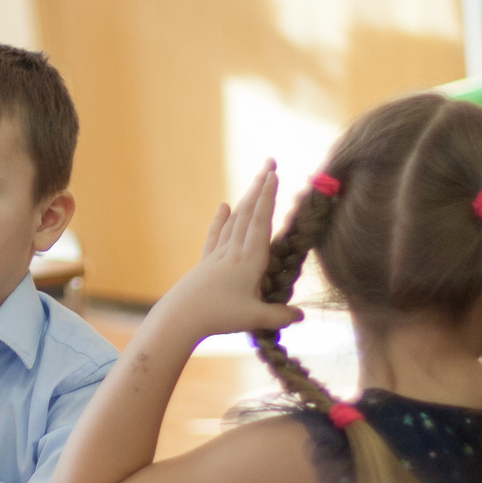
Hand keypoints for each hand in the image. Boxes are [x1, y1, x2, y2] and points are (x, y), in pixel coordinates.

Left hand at [148, 161, 300, 343]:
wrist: (179, 318)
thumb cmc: (218, 317)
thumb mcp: (255, 319)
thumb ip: (280, 316)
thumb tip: (302, 317)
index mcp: (249, 260)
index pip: (261, 223)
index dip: (268, 198)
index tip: (274, 175)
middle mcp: (233, 252)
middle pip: (249, 213)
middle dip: (260, 187)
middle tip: (269, 163)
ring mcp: (218, 255)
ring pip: (234, 220)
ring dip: (246, 198)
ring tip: (255, 181)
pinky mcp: (205, 263)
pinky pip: (216, 235)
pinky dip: (221, 220)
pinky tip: (224, 206)